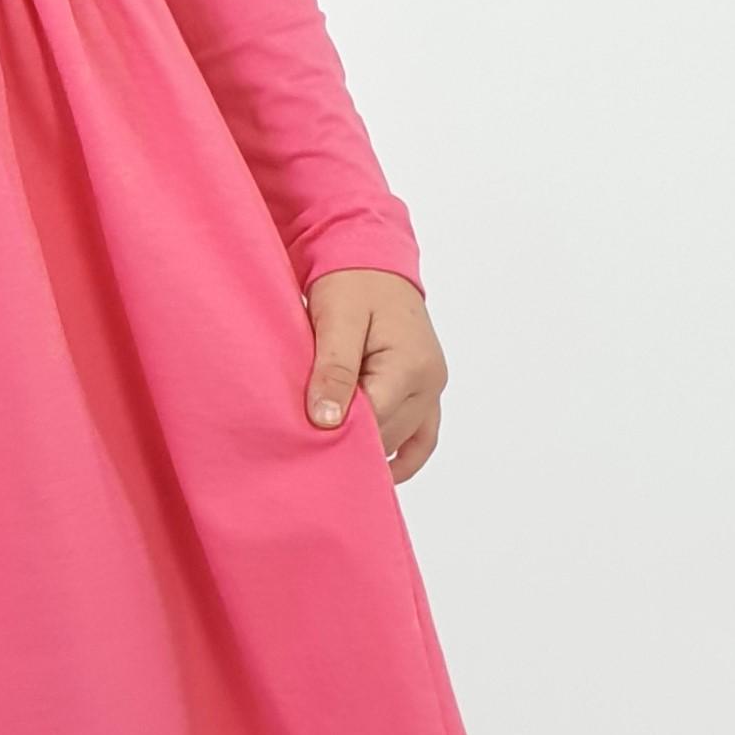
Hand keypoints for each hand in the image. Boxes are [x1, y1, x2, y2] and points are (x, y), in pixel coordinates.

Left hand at [303, 268, 446, 482]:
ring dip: (371, 449)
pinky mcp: (425, 389)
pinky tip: (379, 475)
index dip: (338, 434)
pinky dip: (403, 457)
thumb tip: (327, 421)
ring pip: (401, 439)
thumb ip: (334, 370)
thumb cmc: (352, 283)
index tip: (302, 445)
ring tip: (331, 464)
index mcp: (410, 366)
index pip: (373, 420)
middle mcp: (430, 382)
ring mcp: (431, 388)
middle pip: (387, 434)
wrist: (370, 259)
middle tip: (307, 457)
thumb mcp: (337, 320)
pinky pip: (422, 436)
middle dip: (350, 442)